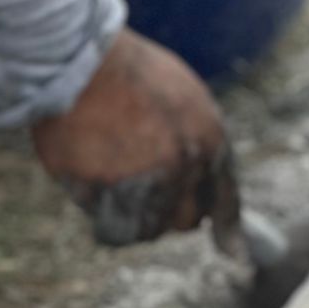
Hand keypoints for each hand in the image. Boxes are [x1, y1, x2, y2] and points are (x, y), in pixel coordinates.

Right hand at [32, 28, 240, 248]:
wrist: (78, 56)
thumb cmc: (129, 71)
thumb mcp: (183, 96)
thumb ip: (202, 144)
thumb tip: (219, 206)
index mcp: (207, 138)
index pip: (225, 198)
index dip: (226, 226)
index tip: (230, 251)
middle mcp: (180, 167)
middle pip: (183, 222)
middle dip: (169, 213)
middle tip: (148, 192)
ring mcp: (137, 183)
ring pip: (144, 230)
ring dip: (131, 215)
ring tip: (114, 174)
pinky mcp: (96, 193)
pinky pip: (102, 219)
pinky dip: (97, 205)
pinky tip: (90, 172)